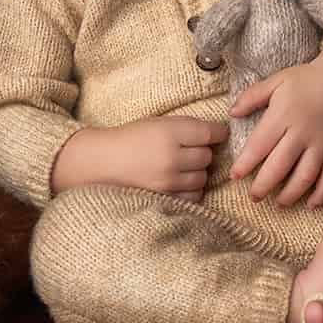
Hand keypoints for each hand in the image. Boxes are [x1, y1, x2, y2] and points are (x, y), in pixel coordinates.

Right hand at [50, 118, 225, 198]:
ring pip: (202, 178)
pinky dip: (190, 190)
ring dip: (197, 172)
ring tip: (181, 167)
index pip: (211, 133)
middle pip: (208, 157)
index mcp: (171, 132)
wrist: (103, 162)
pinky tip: (179, 182)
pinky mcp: (165, 199)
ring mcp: (169, 181)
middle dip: (202, 153)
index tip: (218, 134)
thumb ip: (188, 127)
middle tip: (188, 150)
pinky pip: (193, 196)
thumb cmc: (132, 138)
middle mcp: (172, 157)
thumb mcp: (159, 123)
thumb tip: (219, 134)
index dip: (219, 133)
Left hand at [230, 41, 322, 206]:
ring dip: (291, 194)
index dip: (245, 163)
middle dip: (264, 186)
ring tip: (279, 203)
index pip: (260, 144)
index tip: (235, 176)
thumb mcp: (277, 80)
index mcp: (283, 114)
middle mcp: (303, 131)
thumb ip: (252, 96)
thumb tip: (231, 113)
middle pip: (280, 166)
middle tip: (253, 197)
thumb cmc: (307, 78)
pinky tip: (311, 203)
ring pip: (305, 176)